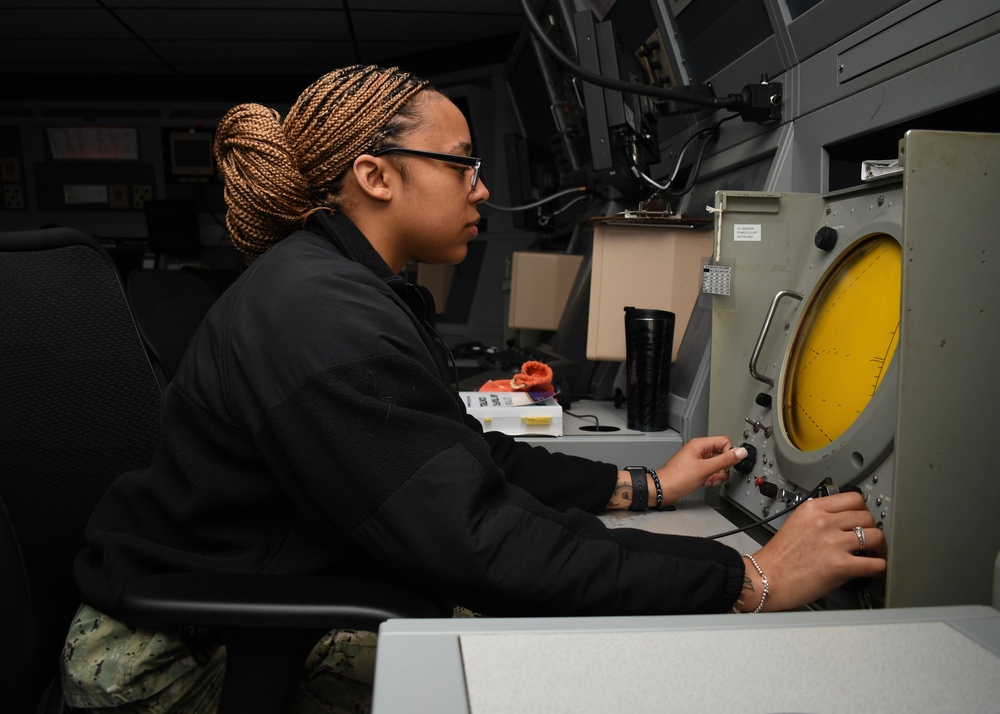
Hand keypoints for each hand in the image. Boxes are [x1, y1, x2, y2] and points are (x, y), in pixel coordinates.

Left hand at [656, 436, 746, 505]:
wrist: (663, 490)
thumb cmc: (677, 478)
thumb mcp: (706, 469)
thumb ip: (725, 460)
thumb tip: (741, 452)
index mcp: (700, 444)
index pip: (724, 442)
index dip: (729, 453)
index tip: (728, 465)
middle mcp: (698, 451)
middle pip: (722, 455)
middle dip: (722, 468)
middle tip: (715, 473)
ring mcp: (697, 461)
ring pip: (716, 466)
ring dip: (716, 475)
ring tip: (708, 479)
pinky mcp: (695, 470)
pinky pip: (710, 473)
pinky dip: (710, 478)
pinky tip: (704, 482)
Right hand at [739, 492, 887, 611]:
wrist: (765, 579)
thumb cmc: (778, 558)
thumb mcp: (795, 523)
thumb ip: (819, 519)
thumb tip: (843, 523)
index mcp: (813, 509)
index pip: (853, 498)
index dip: (862, 510)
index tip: (862, 518)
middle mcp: (824, 522)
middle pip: (866, 516)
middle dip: (871, 528)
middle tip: (869, 539)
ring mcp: (833, 543)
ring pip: (875, 536)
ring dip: (878, 547)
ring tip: (874, 554)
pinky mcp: (840, 565)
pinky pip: (875, 563)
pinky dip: (880, 567)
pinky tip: (874, 569)